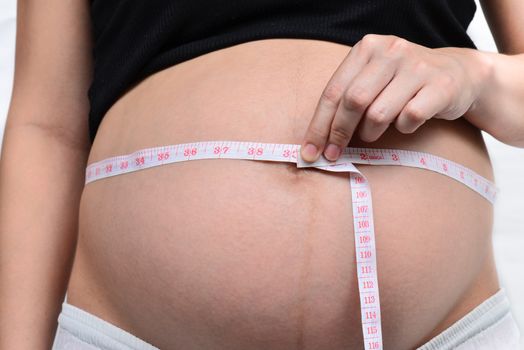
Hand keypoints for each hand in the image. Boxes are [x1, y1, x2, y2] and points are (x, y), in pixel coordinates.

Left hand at [300, 34, 487, 161]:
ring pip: (379, 113)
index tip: (309, 151)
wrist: (458, 74)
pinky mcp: (440, 85)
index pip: (333, 91)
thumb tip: (318, 140)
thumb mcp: (374, 78)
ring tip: (374, 133)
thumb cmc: (404, 83)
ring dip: (371, 132)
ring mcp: (418, 66)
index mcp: (368, 48)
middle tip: (333, 155)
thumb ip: (347, 99)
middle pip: (353, 101)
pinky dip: (403, 128)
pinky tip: (406, 123)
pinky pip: (409, 118)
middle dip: (338, 133)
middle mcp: (392, 51)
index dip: (319, 125)